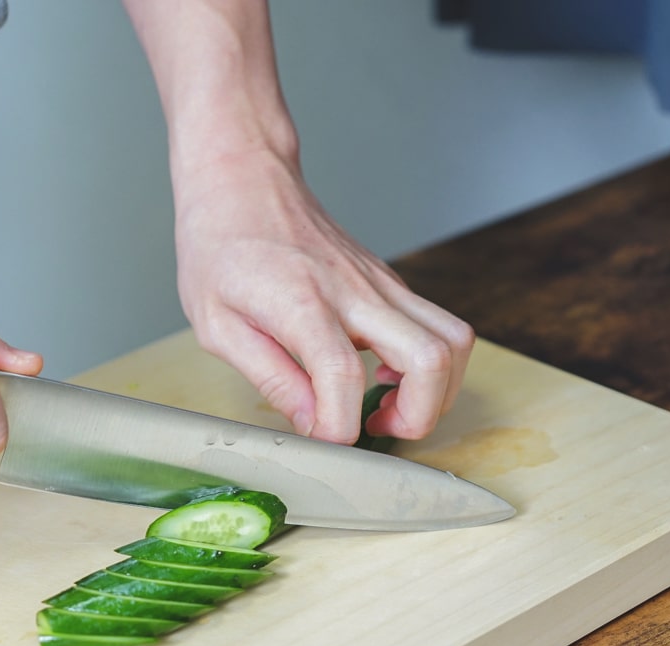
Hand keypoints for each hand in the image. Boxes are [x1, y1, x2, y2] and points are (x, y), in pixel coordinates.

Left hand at [174, 149, 473, 444]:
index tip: (323, 442)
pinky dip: (427, 362)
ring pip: (453, 338)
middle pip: (431, 359)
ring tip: (390, 405)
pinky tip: (383, 374)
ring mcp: (379, 282)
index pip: (343, 379)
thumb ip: (269, 376)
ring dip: (437, 388)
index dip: (340, 429)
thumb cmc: (220, 245)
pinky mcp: (388, 280)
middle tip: (379, 429)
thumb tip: (310, 423)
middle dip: (419, 415)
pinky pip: (436, 324)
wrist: (242, 178)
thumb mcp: (216, 323)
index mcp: (302, 302)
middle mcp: (353, 290)